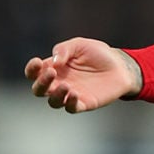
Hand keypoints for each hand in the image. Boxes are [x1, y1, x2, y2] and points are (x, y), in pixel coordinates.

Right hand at [25, 38, 141, 112]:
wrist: (121, 66)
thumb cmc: (98, 54)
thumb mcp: (80, 45)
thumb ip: (64, 50)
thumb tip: (54, 62)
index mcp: (54, 69)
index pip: (34, 73)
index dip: (31, 69)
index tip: (37, 62)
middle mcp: (59, 83)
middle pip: (39, 90)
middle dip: (41, 83)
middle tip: (52, 73)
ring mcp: (71, 94)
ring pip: (53, 102)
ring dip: (55, 95)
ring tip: (65, 85)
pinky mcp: (84, 103)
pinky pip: (71, 108)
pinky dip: (70, 103)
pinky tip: (74, 93)